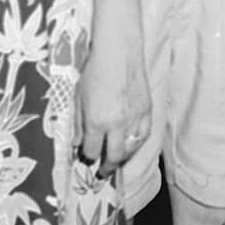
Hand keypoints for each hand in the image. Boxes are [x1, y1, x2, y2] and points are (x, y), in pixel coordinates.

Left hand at [77, 30, 150, 173]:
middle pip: (113, 157)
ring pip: (131, 149)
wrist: (119, 52)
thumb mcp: (79, 97)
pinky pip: (144, 135)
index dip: (88, 158)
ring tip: (117, 160)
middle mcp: (116, 124)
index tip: (86, 159)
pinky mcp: (147, 111)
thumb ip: (79, 124)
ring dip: (123, 158)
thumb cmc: (95, 71)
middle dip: (107, 168)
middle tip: (103, 172)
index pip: (92, 151)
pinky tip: (131, 145)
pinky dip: (137, 144)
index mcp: (96, 121)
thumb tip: (77, 144)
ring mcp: (134, 118)